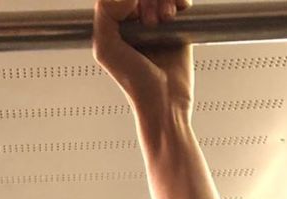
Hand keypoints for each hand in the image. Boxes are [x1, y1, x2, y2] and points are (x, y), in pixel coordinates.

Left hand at [93, 0, 193, 125]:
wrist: (164, 101)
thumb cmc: (134, 83)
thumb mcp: (105, 49)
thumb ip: (104, 13)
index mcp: (116, 23)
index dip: (130, 0)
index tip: (133, 12)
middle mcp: (136, 21)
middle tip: (149, 22)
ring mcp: (158, 22)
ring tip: (164, 20)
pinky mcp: (179, 27)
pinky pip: (181, 0)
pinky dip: (180, 0)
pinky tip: (175, 14)